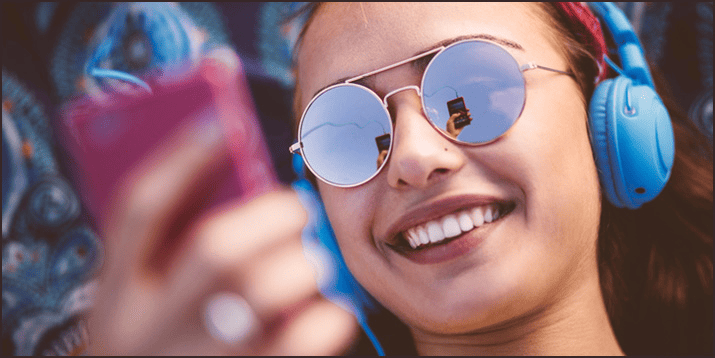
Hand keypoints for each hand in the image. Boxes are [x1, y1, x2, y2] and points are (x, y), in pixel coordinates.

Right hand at [87, 121, 357, 354]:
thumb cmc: (164, 351)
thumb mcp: (142, 308)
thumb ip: (173, 254)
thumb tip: (241, 187)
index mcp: (115, 299)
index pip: (139, 209)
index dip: (183, 156)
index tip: (222, 120)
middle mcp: (146, 331)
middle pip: (214, 247)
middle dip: (270, 215)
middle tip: (298, 210)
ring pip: (261, 289)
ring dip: (303, 263)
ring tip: (311, 264)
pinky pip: (300, 340)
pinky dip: (327, 317)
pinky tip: (329, 312)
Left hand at [446, 110, 469, 137]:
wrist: (451, 135)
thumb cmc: (449, 128)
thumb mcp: (450, 121)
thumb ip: (453, 116)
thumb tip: (459, 113)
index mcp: (453, 117)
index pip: (457, 112)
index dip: (460, 109)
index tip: (463, 107)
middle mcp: (457, 119)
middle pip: (462, 114)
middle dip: (465, 111)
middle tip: (468, 110)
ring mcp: (460, 122)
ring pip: (465, 117)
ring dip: (467, 115)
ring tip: (469, 114)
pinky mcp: (463, 125)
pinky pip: (467, 122)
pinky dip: (469, 120)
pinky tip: (471, 118)